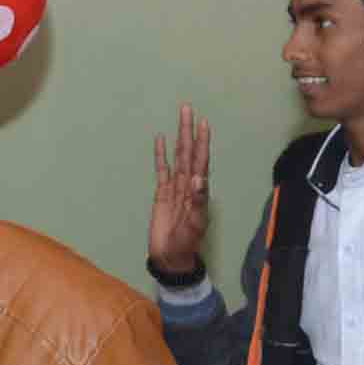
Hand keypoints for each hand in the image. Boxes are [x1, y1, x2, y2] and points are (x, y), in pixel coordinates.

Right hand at [149, 104, 211, 276]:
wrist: (171, 256)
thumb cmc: (186, 242)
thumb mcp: (195, 223)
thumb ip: (198, 202)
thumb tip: (199, 179)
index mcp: (199, 190)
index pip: (201, 160)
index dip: (202, 142)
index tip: (203, 123)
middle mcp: (188, 184)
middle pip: (189, 152)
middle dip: (188, 131)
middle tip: (187, 108)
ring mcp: (175, 187)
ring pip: (177, 157)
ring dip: (178, 137)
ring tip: (179, 117)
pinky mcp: (161, 193)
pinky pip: (161, 170)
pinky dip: (161, 155)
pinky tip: (160, 140)